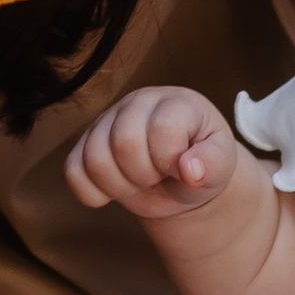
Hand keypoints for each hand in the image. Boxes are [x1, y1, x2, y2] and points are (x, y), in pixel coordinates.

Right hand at [67, 87, 242, 218]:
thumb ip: (213, 163)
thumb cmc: (204, 164)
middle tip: (159, 178)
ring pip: (94, 158)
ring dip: (119, 186)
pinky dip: (92, 192)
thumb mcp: (222, 165)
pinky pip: (73, 171)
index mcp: (175, 102)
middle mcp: (137, 103)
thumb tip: (190, 170)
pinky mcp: (85, 144)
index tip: (182, 169)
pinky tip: (114, 191)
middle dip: (144, 175)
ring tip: (140, 183)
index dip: (170, 160)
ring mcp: (106, 121)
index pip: (161, 129)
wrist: (182, 178)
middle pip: (123, 142)